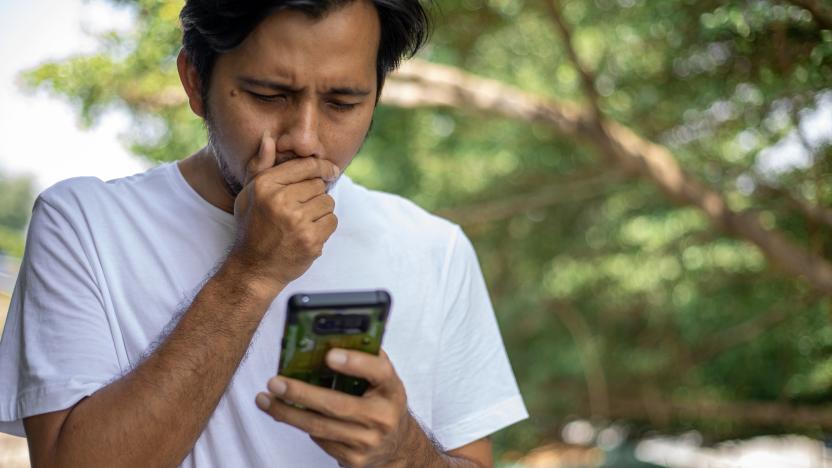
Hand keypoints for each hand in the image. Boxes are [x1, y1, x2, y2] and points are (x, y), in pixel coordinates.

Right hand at [228, 131, 340, 288]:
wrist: (254, 269)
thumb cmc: (252, 228)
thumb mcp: (249, 194)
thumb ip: (260, 165)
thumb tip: (269, 137)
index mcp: (265, 186)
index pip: (305, 166)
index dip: (321, 167)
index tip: (331, 170)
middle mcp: (280, 202)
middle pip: (319, 184)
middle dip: (315, 195)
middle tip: (301, 208)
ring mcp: (296, 222)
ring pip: (328, 202)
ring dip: (320, 211)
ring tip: (302, 222)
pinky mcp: (310, 240)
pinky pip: (332, 221)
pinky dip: (324, 227)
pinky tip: (308, 233)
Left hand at [256, 349, 428, 467]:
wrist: (396, 446)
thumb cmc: (383, 403)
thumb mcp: (382, 380)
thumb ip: (364, 358)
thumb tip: (329, 337)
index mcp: (392, 389)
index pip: (378, 372)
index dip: (355, 362)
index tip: (329, 355)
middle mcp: (383, 416)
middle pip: (336, 405)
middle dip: (301, 392)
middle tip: (275, 382)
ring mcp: (368, 441)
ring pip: (320, 426)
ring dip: (288, 412)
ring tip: (266, 399)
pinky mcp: (354, 459)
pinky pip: (320, 440)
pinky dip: (301, 424)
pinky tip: (288, 413)